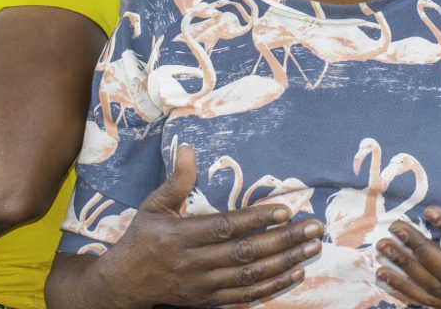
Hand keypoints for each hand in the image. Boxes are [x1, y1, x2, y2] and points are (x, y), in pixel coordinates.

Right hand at [100, 145, 323, 307]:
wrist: (125, 283)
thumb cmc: (143, 237)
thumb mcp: (153, 205)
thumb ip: (176, 180)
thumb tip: (188, 148)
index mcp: (182, 236)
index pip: (226, 227)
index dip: (257, 219)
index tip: (286, 209)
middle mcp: (195, 263)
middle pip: (246, 253)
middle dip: (285, 240)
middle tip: (314, 228)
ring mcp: (204, 285)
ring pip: (251, 276)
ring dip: (286, 262)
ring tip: (313, 247)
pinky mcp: (210, 300)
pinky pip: (247, 295)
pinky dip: (273, 286)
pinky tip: (296, 273)